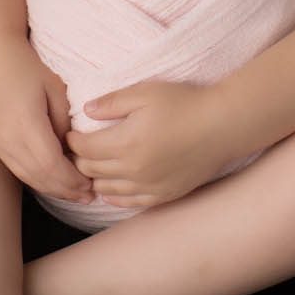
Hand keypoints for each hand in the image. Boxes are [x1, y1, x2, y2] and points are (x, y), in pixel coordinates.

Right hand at [0, 36, 93, 202]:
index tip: (91, 185)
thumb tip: (70, 148)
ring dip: (52, 188)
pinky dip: (37, 178)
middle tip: (88, 196)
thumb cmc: (24, 65)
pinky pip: (17, 168)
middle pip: (40, 177)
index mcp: (25, 124)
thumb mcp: (55, 89)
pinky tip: (52, 180)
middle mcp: (7, 139)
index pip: (52, 166)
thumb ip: (64, 122)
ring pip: (27, 176)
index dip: (72, 180)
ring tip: (74, 193)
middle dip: (66, 190)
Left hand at [66, 80, 234, 208]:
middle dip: (78, 159)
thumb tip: (86, 110)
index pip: (82, 148)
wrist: (223, 126)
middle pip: (89, 171)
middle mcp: (132, 170)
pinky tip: (112, 187)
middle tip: (77, 149)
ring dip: (94, 179)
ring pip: (105, 190)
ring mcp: (148, 186)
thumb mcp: (146, 92)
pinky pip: (128, 202)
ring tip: (92, 166)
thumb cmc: (185, 103)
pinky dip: (114, 195)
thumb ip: (112, 102)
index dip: (71, 140)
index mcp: (125, 143)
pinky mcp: (162, 195)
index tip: (71, 132)